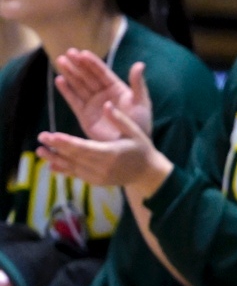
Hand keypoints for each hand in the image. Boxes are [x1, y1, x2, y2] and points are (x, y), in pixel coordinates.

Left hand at [38, 98, 168, 195]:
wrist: (147, 174)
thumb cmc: (141, 149)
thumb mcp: (135, 132)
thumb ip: (119, 119)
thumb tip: (106, 104)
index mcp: (112, 153)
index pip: (85, 147)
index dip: (67, 142)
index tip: (52, 135)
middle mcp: (103, 167)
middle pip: (75, 157)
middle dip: (57, 147)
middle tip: (41, 137)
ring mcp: (98, 176)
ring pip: (73, 167)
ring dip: (55, 159)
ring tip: (40, 152)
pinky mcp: (96, 181)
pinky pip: (77, 175)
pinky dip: (63, 170)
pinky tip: (51, 165)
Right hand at [52, 51, 147, 142]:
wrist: (131, 145)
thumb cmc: (140, 124)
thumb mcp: (141, 103)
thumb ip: (137, 84)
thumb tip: (139, 64)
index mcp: (117, 89)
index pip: (102, 72)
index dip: (93, 63)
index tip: (83, 52)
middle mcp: (103, 94)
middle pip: (88, 76)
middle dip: (78, 65)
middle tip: (68, 52)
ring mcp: (93, 104)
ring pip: (79, 85)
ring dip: (70, 74)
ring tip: (60, 61)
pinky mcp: (84, 115)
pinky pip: (74, 100)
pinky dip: (66, 91)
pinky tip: (59, 80)